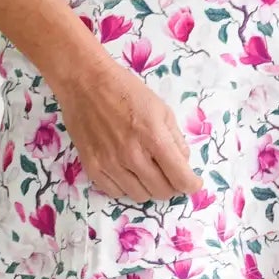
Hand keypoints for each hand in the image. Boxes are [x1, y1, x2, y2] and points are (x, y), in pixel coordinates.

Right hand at [58, 59, 202, 203]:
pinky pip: (115, 192)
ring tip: (149, 172)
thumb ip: (175, 139)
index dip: (191, 185)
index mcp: (153, 137)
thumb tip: (182, 163)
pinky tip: (128, 173)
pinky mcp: (92, 167)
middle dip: (172, 186)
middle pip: (161, 191)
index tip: (193, 183)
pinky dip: (127, 187)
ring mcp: (110, 163)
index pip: (179, 177)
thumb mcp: (161, 109)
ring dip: (149, 188)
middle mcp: (132, 155)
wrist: (86, 83)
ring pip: (139, 196)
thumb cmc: (127, 91)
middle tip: (170, 175)